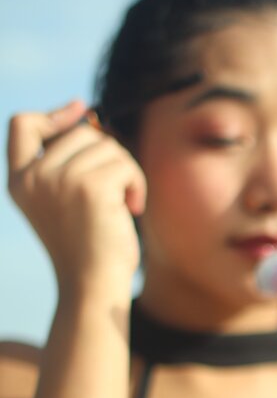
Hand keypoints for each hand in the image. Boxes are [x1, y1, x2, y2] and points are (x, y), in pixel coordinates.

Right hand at [6, 100, 146, 295]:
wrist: (93, 288)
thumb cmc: (88, 250)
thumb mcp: (65, 202)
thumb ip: (66, 164)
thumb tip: (88, 116)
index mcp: (19, 182)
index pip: (21, 124)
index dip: (53, 114)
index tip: (81, 110)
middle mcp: (33, 177)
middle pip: (79, 133)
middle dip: (107, 156)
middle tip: (116, 191)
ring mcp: (58, 180)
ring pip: (106, 146)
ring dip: (125, 172)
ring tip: (123, 205)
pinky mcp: (89, 187)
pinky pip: (125, 164)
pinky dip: (137, 184)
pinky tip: (132, 209)